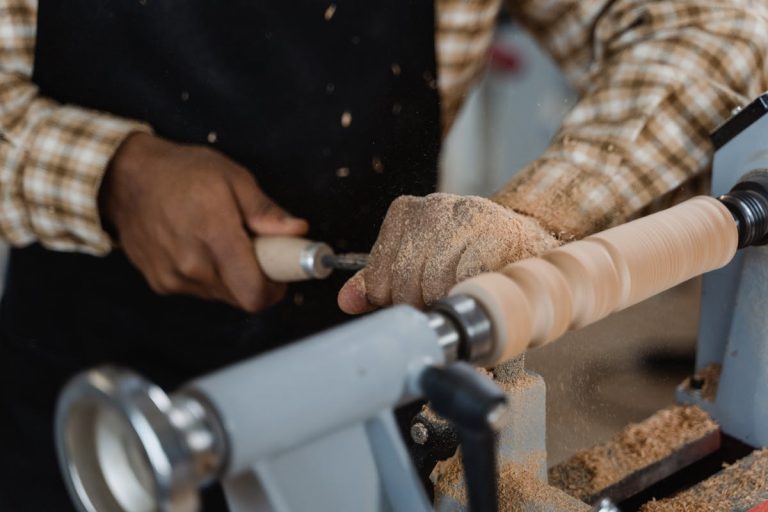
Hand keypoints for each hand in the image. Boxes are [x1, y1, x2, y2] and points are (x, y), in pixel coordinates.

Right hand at [101, 132, 307, 311]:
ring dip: (232, 277)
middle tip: (253, 250)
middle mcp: (192, 265)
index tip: (280, 272)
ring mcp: (173, 277)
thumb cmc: (183, 173)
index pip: (254, 292)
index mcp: (215, 236)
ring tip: (221, 242)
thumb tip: (297, 231)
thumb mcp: (234, 178)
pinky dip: (208, 275)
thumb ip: (266, 212)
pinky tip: (198, 246)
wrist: (126, 178)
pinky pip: (199, 290)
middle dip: (256, 279)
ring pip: (221, 295)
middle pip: (242, 297)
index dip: (275, 289)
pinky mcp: (160, 283)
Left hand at [337, 193, 558, 313]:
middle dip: (421, 304)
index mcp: (405, 213)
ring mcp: (466, 217)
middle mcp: (433, 208)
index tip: (412, 302)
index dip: (394, 300)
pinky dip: (471, 293)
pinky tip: (476, 287)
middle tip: (437, 304)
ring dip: (447, 301)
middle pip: (405, 280)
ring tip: (458, 294)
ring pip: (435, 282)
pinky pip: (468, 281)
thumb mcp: (416, 264)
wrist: (522, 241)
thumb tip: (346, 301)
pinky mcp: (495, 232)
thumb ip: (379, 282)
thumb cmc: (463, 256)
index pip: (378, 276)